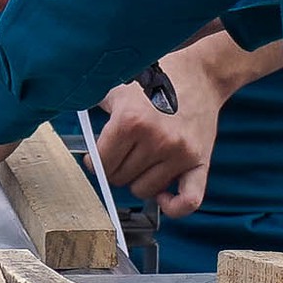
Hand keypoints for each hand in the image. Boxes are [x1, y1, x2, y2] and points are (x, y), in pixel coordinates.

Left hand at [90, 63, 218, 217]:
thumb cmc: (158, 81)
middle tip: (122, 154)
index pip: (101, 163)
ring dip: (139, 181)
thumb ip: (96, 113)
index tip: (96, 159)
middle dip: (116, 169)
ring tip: (142, 162)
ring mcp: (180, 153)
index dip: (95, 162)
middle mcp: (156, 139)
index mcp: (130, 120)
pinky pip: (189, 201)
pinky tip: (163, 196)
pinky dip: (174, 207)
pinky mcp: (200, 162)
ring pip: (144, 190)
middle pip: (120, 178)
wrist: (201, 76)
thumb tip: (82, 143)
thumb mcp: (118, 89)